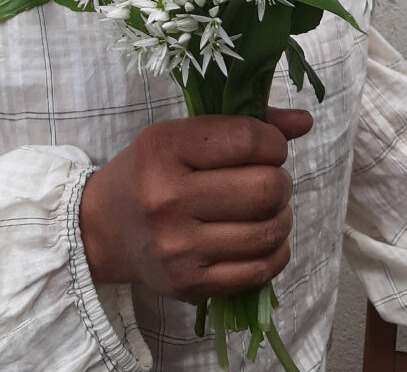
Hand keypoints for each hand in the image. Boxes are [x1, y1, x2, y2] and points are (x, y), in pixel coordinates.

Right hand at [79, 109, 311, 303]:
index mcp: (164, 149)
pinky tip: (260, 236)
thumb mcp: (180, 134)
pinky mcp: (191, 284)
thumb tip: (304, 121)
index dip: (273, 141)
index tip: (268, 146)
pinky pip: (262, 269)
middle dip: (280, 179)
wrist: (102, 228)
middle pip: (265, 188)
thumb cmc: (149, 171)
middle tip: (268, 177)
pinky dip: (275, 250)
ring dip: (281, 214)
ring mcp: (179, 248)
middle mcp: (168, 199)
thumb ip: (242, 124)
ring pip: (269, 231)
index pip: (247, 140)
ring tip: (266, 207)